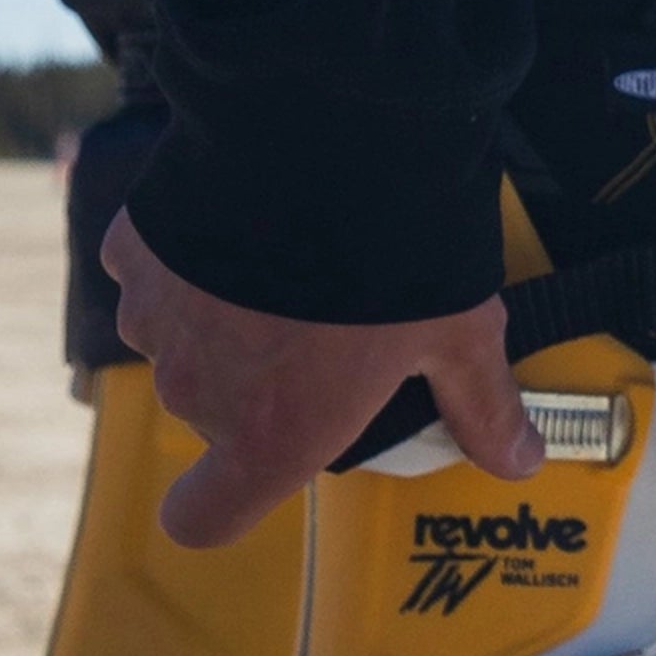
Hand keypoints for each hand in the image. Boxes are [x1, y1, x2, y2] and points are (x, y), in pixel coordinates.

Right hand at [102, 214, 541, 548]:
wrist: (322, 137)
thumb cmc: (395, 259)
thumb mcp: (458, 338)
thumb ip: (480, 408)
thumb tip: (522, 460)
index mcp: (273, 435)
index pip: (201, 518)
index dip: (215, 505)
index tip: (247, 476)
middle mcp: (200, 392)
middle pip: (216, 416)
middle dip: (258, 386)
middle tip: (322, 333)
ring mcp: (157, 320)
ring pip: (185, 343)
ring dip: (222, 321)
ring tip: (289, 272)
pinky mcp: (133, 254)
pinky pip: (155, 276)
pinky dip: (189, 261)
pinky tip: (246, 227)